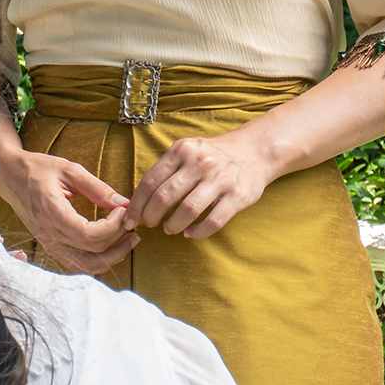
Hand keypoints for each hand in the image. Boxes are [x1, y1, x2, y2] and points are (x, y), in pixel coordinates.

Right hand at [0, 146, 138, 273]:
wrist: (10, 176)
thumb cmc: (38, 169)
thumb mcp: (69, 170)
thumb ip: (97, 188)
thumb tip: (124, 203)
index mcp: (52, 213)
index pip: (89, 235)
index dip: (113, 227)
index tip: (122, 210)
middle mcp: (50, 235)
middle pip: (92, 255)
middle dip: (118, 242)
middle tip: (131, 224)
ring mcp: (49, 244)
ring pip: (86, 266)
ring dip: (112, 256)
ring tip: (127, 239)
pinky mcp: (51, 247)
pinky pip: (78, 264)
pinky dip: (98, 259)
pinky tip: (110, 245)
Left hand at [127, 132, 274, 239]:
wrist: (254, 151)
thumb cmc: (212, 155)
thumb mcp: (187, 151)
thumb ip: (165, 170)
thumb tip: (137, 199)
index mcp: (182, 150)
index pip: (151, 180)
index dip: (137, 203)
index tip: (130, 219)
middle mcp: (200, 162)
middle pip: (165, 196)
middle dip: (151, 216)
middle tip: (149, 224)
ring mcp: (220, 179)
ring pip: (188, 210)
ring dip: (173, 224)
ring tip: (169, 229)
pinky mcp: (238, 196)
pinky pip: (213, 221)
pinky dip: (197, 232)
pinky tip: (189, 233)